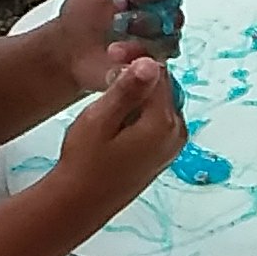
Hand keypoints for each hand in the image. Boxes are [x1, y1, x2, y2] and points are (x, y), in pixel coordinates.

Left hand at [53, 0, 182, 89]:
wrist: (69, 50)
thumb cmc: (82, 17)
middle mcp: (159, 17)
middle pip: (172, 16)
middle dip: (144, 19)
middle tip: (118, 20)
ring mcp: (158, 44)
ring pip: (166, 42)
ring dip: (140, 43)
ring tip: (112, 47)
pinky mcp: (151, 67)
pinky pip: (157, 65)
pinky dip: (137, 61)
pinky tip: (117, 59)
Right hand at [54, 56, 183, 205]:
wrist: (80, 203)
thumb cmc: (84, 164)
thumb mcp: (99, 120)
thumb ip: (126, 90)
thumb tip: (149, 63)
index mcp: (162, 123)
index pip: (158, 72)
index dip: (135, 57)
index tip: (112, 52)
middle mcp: (175, 133)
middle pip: (164, 86)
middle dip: (139, 72)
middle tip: (110, 65)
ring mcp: (172, 145)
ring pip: (161, 101)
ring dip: (139, 90)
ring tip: (111, 87)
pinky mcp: (163, 152)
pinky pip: (158, 118)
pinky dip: (142, 108)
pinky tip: (119, 112)